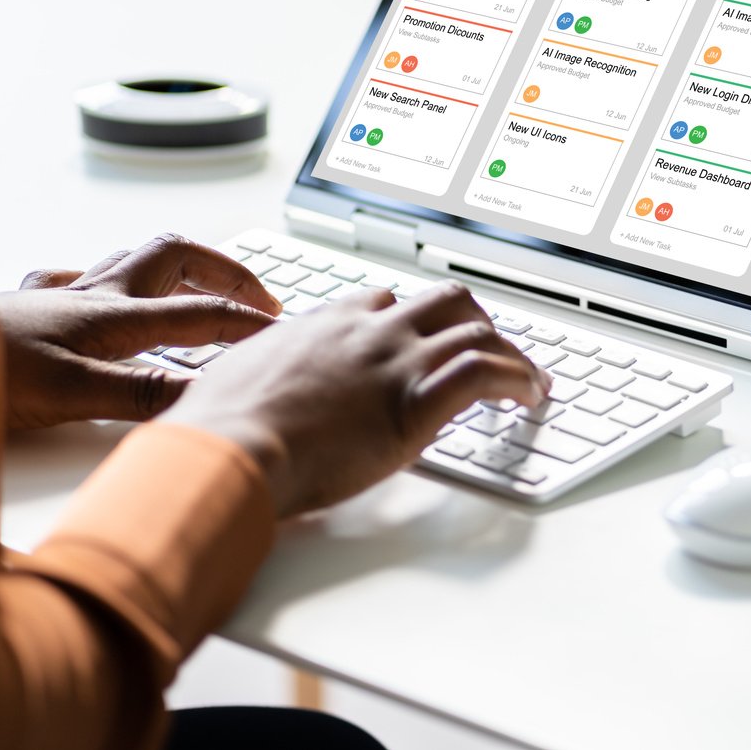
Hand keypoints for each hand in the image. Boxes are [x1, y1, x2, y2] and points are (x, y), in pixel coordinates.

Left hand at [0, 234, 281, 429]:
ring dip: (177, 269)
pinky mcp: (30, 311)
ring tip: (202, 287)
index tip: (288, 340)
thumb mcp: (71, 393)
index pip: (202, 314)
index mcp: (112, 315)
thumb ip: (143, 393)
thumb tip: (211, 395)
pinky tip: (104, 297)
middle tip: (259, 299)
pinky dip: (111, 283)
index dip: (251, 326)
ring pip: (133, 262)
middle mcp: (92, 296)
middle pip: (176, 258)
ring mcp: (61, 299)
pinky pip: (81, 281)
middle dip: (225, 272)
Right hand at [159, 281, 549, 517]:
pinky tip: (529, 396)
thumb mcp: (237, 382)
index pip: (384, 301)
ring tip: (528, 378)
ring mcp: (393, 362)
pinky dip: (518, 378)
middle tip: (493, 348)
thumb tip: (257, 393)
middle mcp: (366, 332)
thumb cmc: (220, 430)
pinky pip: (485, 372)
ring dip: (511, 352)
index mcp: (324, 325)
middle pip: (443, 299)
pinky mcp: (414, 402)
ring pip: (476, 328)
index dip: (414, 319)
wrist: (227, 449)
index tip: (427, 338)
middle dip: (476, 320)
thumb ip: (264, 377)